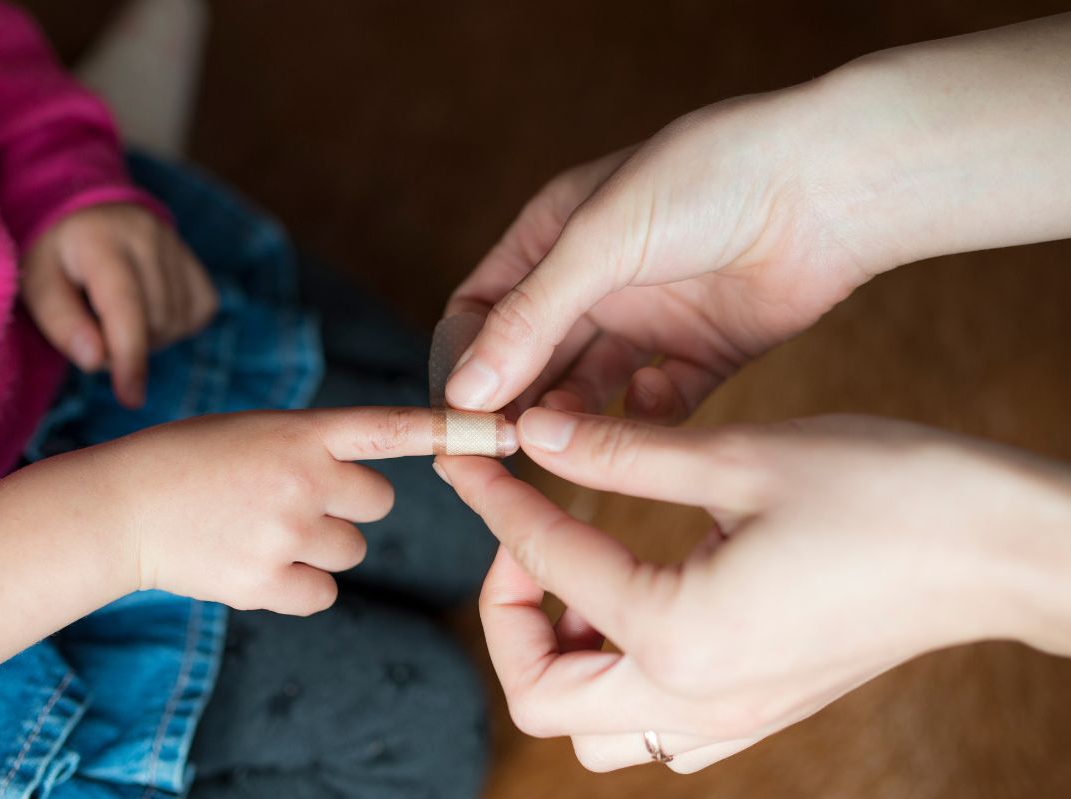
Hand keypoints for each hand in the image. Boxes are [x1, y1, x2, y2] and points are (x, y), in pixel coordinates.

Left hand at [21, 203, 218, 407]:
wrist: (88, 219)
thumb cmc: (56, 260)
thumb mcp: (36, 286)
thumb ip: (61, 323)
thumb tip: (95, 360)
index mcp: (100, 238)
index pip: (126, 306)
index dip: (130, 356)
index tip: (129, 397)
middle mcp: (147, 234)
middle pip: (153, 321)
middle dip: (126, 345)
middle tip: (96, 331)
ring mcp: (178, 247)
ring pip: (177, 322)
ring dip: (149, 337)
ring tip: (120, 318)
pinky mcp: (198, 265)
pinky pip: (199, 314)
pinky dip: (174, 326)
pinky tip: (148, 312)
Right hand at [95, 406, 437, 614]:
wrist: (119, 506)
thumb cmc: (186, 460)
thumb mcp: (254, 431)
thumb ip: (311, 447)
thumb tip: (360, 487)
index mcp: (301, 430)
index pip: (393, 429)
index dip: (453, 431)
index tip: (506, 433)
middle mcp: (303, 478)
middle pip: (379, 503)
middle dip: (348, 506)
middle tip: (293, 501)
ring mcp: (285, 532)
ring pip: (351, 551)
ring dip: (320, 546)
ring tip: (262, 531)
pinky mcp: (265, 582)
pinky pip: (322, 593)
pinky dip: (298, 587)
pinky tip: (256, 565)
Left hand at [439, 410, 1070, 771]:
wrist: (1005, 552)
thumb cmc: (891, 496)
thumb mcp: (743, 458)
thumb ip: (621, 453)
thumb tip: (536, 434)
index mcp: (679, 633)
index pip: (544, 563)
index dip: (493, 503)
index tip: (465, 457)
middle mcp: (694, 699)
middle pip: (539, 695)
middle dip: (506, 615)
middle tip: (526, 538)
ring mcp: (730, 719)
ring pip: (591, 727)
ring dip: (562, 655)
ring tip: (580, 574)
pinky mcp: (759, 711)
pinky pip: (653, 728)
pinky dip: (618, 677)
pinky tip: (641, 604)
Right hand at [445, 14, 1070, 419]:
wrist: (829, 184)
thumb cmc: (708, 181)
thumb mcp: (601, 241)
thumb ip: (531, 317)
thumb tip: (465, 390)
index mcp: (555, 239)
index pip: (480, 311)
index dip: (462, 361)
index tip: (460, 415)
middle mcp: (595, 282)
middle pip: (529, 359)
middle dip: (513, 403)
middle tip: (506, 450)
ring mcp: (650, 318)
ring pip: (589, 388)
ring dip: (572, 418)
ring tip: (565, 445)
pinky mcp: (703, 351)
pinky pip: (660, 404)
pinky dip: (647, 418)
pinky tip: (650, 409)